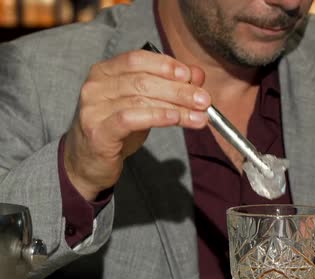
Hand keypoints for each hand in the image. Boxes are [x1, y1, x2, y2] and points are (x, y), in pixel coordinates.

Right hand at [64, 50, 210, 199]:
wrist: (88, 161)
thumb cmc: (118, 128)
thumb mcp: (145, 104)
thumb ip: (168, 87)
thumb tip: (197, 75)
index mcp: (105, 71)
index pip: (138, 59)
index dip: (166, 65)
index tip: (191, 76)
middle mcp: (96, 86)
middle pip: (143, 80)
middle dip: (179, 90)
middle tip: (205, 100)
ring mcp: (93, 108)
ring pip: (141, 99)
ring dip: (177, 107)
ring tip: (200, 117)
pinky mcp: (97, 131)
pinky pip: (130, 118)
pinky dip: (157, 116)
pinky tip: (175, 118)